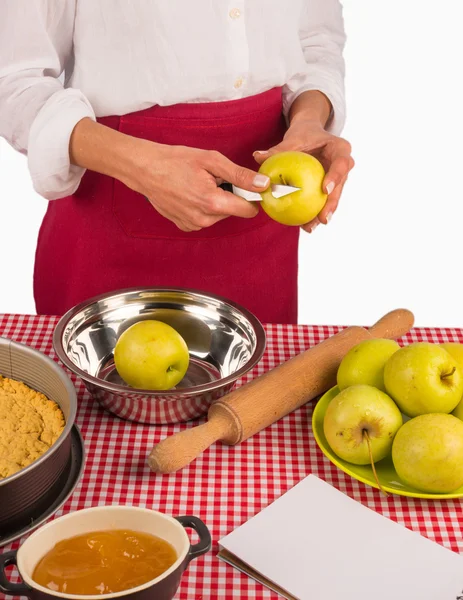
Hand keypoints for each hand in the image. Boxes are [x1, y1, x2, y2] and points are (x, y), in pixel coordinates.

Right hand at [122, 141, 270, 231]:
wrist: (145, 170)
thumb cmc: (176, 161)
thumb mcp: (212, 161)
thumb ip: (240, 175)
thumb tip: (263, 185)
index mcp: (214, 203)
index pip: (249, 210)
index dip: (251, 196)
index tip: (244, 185)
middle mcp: (205, 220)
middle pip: (233, 211)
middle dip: (230, 196)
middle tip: (213, 179)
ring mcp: (193, 225)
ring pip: (219, 215)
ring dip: (216, 201)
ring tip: (198, 185)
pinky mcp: (185, 226)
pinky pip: (205, 219)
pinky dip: (203, 207)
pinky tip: (190, 194)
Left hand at [253, 119, 353, 232]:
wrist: (310, 135)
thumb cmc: (303, 135)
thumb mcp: (293, 139)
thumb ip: (278, 150)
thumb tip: (257, 157)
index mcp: (340, 149)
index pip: (342, 163)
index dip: (336, 177)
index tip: (325, 189)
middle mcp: (342, 165)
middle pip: (340, 186)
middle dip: (332, 204)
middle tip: (322, 218)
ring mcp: (337, 178)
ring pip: (332, 198)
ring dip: (322, 214)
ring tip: (310, 227)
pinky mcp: (329, 188)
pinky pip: (322, 201)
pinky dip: (313, 212)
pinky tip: (303, 226)